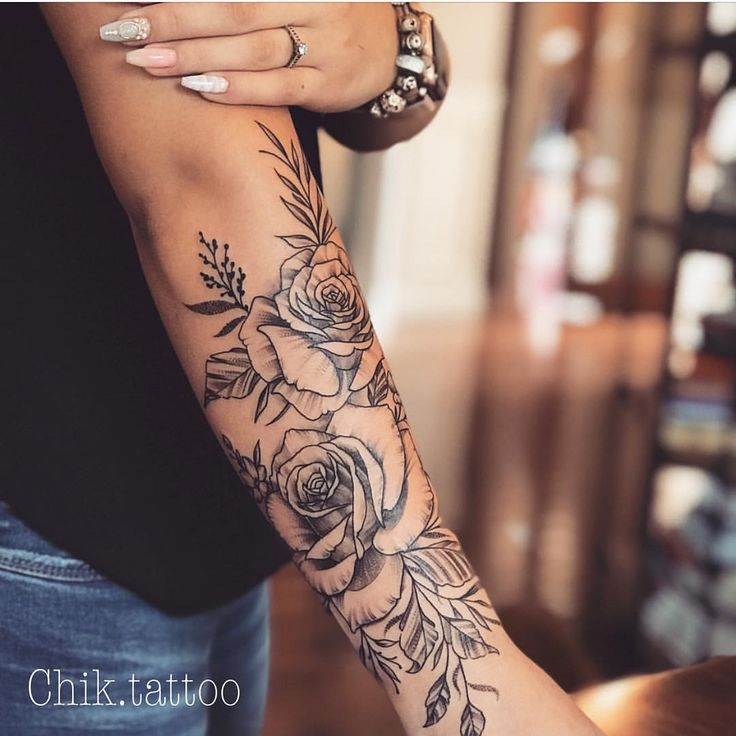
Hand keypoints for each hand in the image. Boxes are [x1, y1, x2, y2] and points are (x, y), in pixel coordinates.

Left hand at [101, 3, 397, 111]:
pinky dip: (239, 87)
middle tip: (123, 29)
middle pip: (234, 7)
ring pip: (252, 47)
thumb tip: (189, 1)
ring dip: (196, 54)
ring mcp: (324, 44)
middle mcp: (313, 2)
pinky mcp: (327, 85)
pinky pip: (279, 87)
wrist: (386, 45)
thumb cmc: (323, 10)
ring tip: (148, 61)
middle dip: (174, 18)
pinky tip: (200, 88)